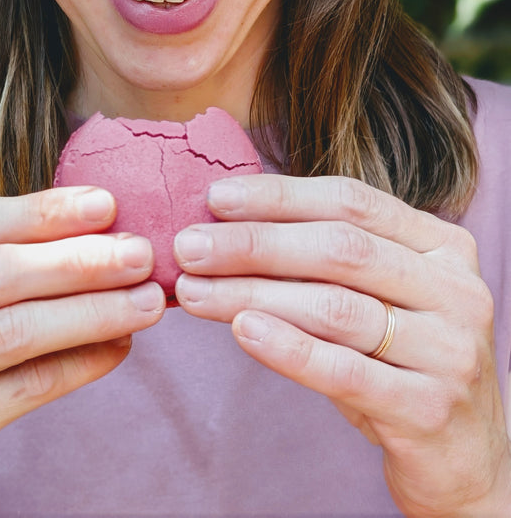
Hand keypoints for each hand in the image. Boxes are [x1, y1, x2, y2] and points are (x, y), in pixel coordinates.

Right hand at [0, 186, 163, 515]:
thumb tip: (96, 225)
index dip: (41, 211)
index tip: (105, 203)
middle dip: (77, 258)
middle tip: (140, 252)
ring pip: (14, 330)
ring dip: (92, 310)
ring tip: (147, 299)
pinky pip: (26, 387)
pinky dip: (82, 361)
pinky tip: (120, 346)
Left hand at [174, 174, 510, 516]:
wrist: (463, 456)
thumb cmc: (401, 361)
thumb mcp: (378, 297)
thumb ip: (325, 259)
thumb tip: (227, 226)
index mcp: (441, 246)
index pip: (352, 201)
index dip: (279, 196)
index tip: (215, 199)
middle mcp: (453, 290)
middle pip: (339, 249)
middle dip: (254, 243)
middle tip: (189, 246)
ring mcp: (448, 350)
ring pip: (334, 307)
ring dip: (252, 294)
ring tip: (194, 291)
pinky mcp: (428, 408)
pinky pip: (344, 370)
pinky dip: (287, 347)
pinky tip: (241, 330)